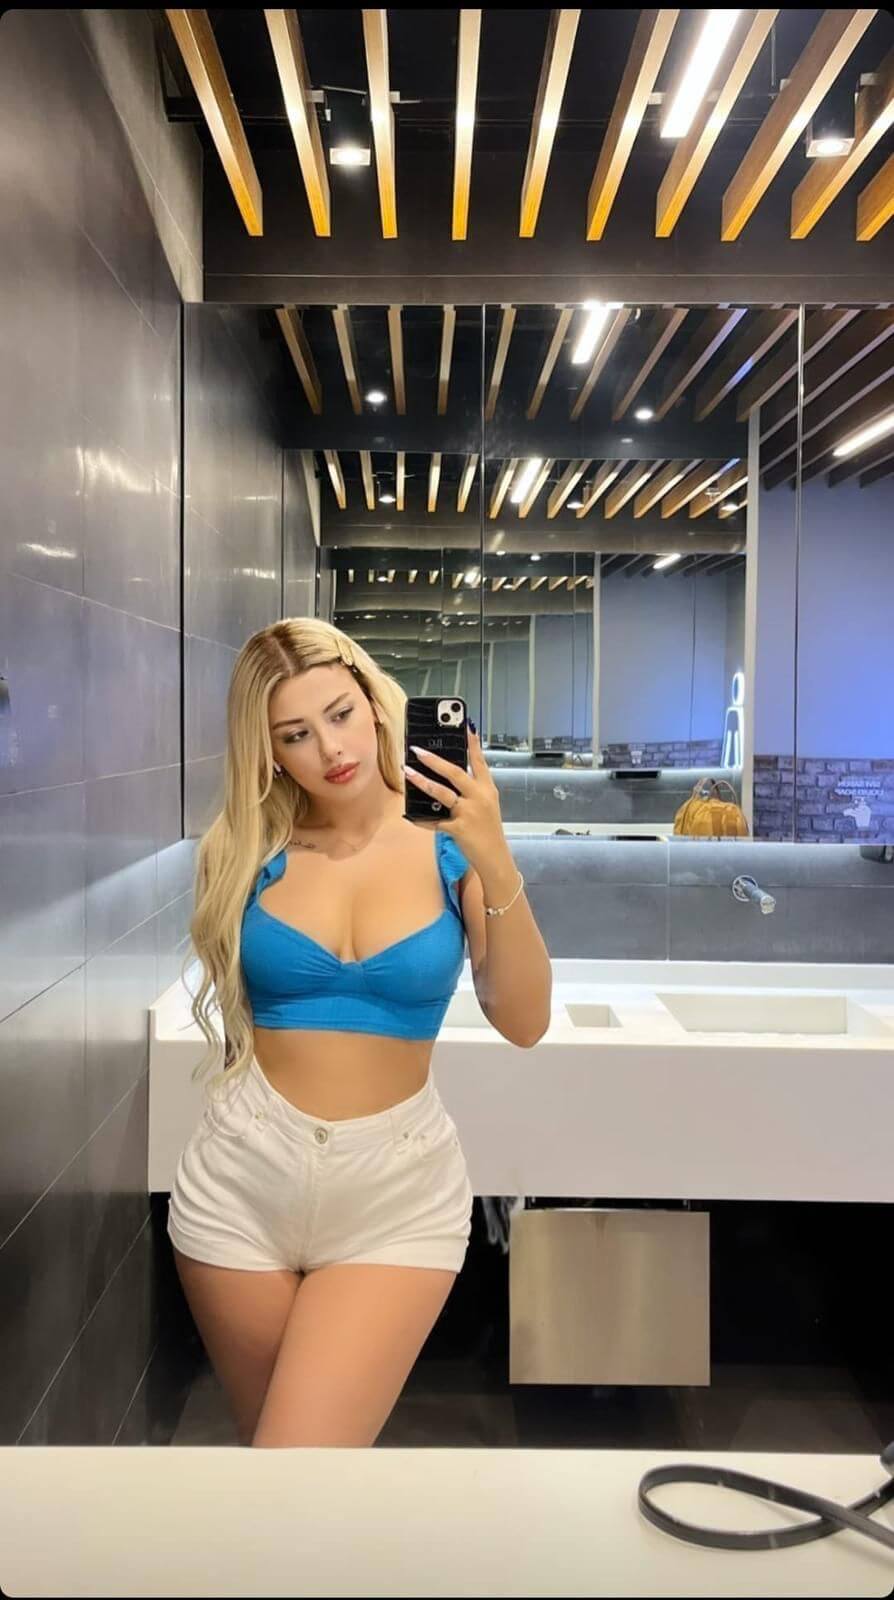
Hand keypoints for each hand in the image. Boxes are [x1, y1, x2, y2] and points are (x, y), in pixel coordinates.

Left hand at [403, 725, 508, 874]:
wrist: (495, 857)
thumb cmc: (488, 830)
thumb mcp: (487, 806)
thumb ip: (472, 790)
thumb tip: (448, 776)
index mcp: (487, 789)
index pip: (480, 762)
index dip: (472, 744)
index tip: (465, 727)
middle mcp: (479, 798)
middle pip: (456, 773)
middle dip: (435, 760)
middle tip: (417, 750)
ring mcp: (469, 813)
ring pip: (442, 793)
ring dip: (422, 781)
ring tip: (407, 772)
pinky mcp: (459, 829)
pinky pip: (435, 822)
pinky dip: (421, 819)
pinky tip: (409, 815)